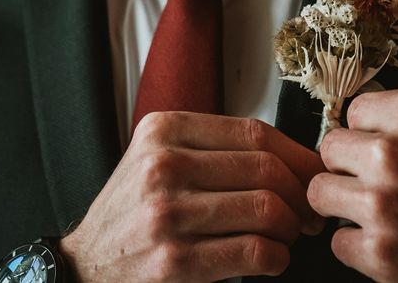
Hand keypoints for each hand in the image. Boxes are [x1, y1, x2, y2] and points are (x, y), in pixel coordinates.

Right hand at [60, 111, 324, 281]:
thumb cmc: (132, 211)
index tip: (314, 172)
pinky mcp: (172, 262)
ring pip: (264, 208)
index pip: (254, 132)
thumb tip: (292, 158)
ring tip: (290, 234)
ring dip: (291, 227)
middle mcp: (164, 165)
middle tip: (310, 211)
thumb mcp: (160, 158)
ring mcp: (166, 214)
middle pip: (265, 168)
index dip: (297, 154)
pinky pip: (251, 251)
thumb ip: (214, 148)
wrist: (83, 267)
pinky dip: (275, 257)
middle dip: (301, 193)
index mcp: (165, 130)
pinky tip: (272, 258)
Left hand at [308, 87, 397, 282]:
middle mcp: (394, 152)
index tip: (380, 144)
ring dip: (344, 201)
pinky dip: (358, 245)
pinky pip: (339, 242)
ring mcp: (383, 205)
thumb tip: (369, 128)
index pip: (354, 109)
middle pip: (330, 148)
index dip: (368, 130)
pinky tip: (390, 243)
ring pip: (321, 192)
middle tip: (375, 178)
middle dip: (349, 163)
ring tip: (375, 209)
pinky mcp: (382, 257)